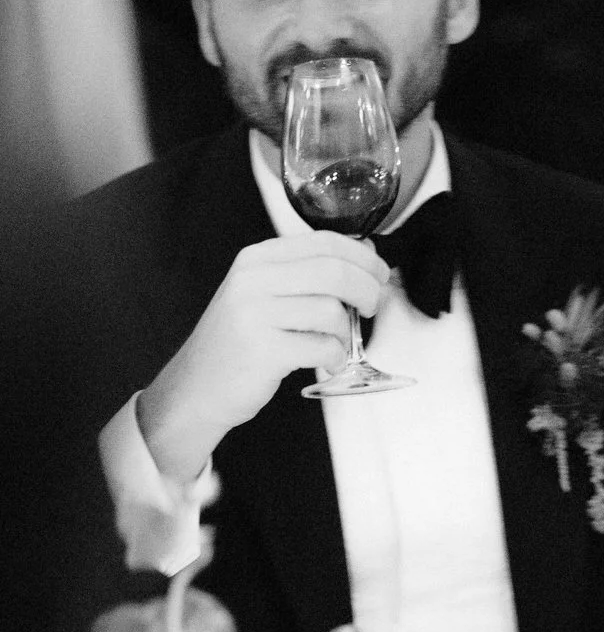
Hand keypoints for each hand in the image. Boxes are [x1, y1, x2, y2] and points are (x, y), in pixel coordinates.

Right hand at [138, 234, 388, 480]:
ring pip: (331, 311)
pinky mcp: (263, 350)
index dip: (364, 257)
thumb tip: (365, 265)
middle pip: (335, 271)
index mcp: (258, 259)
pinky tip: (327, 363)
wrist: (195, 389)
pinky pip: (322, 347)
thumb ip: (304, 276)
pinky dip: (335, 357)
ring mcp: (255, 314)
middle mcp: (253, 280)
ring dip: (346, 333)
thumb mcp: (262, 294)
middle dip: (367, 290)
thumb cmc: (240, 343)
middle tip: (371, 308)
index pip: (326, 242)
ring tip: (336, 346)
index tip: (379, 275)